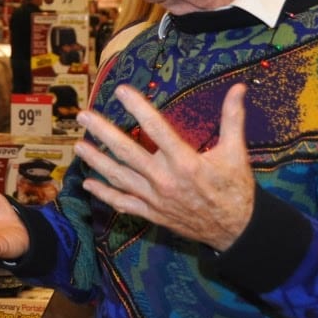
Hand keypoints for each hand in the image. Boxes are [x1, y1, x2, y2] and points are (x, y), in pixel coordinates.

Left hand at [74, 83, 253, 251]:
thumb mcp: (236, 152)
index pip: (156, 127)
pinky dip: (104, 195)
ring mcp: (155, 198)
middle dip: (102, 132)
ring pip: (119, 177)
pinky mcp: (152, 213)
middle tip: (83, 116)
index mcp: (185, 161)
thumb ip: (233, 118)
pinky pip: (123, 203)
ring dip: (96, 161)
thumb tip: (239, 88)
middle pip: (127, 152)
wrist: (236, 230)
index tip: (120, 91)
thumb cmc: (235, 188)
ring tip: (78, 146)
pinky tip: (87, 184)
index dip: (137, 107)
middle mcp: (165, 179)